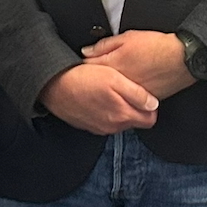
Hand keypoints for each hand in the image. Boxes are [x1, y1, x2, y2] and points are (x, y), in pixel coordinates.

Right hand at [38, 60, 158, 135]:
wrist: (53, 86)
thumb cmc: (83, 79)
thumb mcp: (115, 79)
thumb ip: (137, 94)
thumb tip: (153, 104)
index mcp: (122, 115)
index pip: (150, 120)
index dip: (150, 106)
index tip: (144, 94)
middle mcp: (112, 126)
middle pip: (135, 120)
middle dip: (135, 107)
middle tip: (126, 89)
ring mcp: (100, 127)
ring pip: (119, 121)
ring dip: (119, 108)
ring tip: (110, 91)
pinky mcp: (88, 125)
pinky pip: (105, 120)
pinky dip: (106, 111)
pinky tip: (99, 97)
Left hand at [80, 30, 194, 100]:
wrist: (183, 59)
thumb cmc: (157, 46)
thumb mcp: (127, 38)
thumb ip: (104, 45)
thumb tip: (86, 51)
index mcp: (113, 67)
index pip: (88, 70)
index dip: (83, 67)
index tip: (82, 66)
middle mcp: (119, 85)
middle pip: (98, 86)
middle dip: (92, 82)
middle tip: (92, 77)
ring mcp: (130, 95)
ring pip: (112, 96)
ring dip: (107, 92)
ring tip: (110, 85)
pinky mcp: (142, 101)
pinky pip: (127, 102)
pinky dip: (123, 98)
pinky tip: (125, 91)